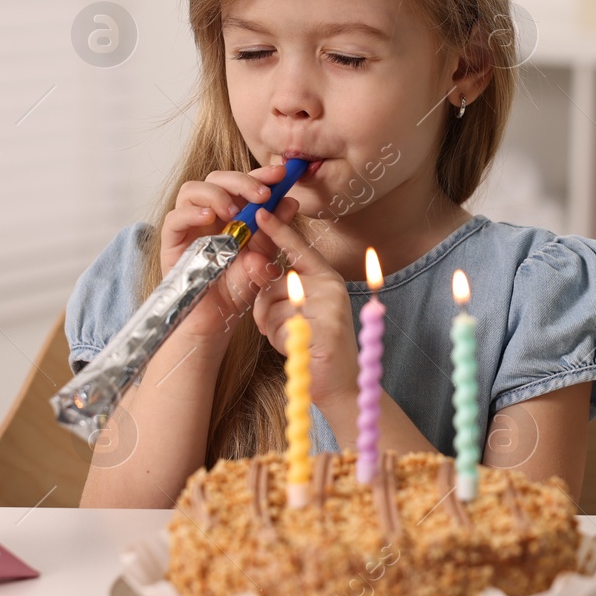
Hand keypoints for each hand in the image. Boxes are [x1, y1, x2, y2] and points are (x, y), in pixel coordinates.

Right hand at [161, 164, 301, 338]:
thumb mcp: (262, 258)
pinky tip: (209, 218)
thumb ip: (273, 232)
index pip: (242, 183)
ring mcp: (188, 225)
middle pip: (217, 178)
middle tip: (261, 195)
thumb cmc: (237, 287)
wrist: (216, 319)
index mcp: (232, 212)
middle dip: (241, 181)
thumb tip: (290, 202)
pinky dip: (191, 213)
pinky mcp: (171, 241)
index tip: (280, 174)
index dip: (260, 174)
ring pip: (192, 189)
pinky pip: (174, 218)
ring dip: (216, 194)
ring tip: (233, 212)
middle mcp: (208, 213)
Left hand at [250, 207, 359, 411]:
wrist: (341, 382)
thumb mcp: (299, 307)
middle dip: (265, 306)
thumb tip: (254, 264)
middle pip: (275, 282)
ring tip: (293, 339)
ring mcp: (330, 307)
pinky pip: (282, 327)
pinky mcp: (326, 329)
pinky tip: (298, 349)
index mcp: (326, 276)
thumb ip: (281, 286)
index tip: (260, 213)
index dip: (278, 230)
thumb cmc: (315, 341)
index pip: (298, 248)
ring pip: (274, 306)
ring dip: (272, 327)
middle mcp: (331, 286)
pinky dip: (281, 341)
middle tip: (275, 325)